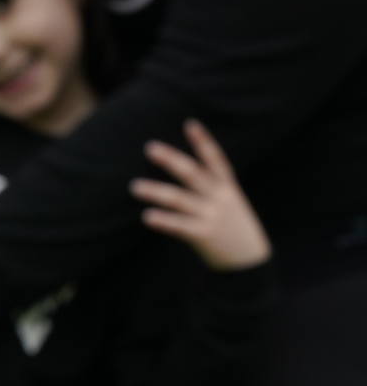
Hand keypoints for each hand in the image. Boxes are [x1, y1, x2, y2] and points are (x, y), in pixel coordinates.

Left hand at [131, 119, 270, 270]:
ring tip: (134, 187)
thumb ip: (211, 184)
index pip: (216, 159)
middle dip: (172, 160)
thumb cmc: (233, 225)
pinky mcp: (204, 236)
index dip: (203, 141)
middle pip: (193, 174)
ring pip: (180, 200)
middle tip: (149, 147)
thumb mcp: (230, 200)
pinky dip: (164, 220)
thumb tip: (182, 165)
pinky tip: (147, 217)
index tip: (190, 123)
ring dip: (156, 192)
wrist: (251, 262)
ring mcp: (212, 216)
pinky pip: (180, 226)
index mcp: (227, 187)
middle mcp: (219, 198)